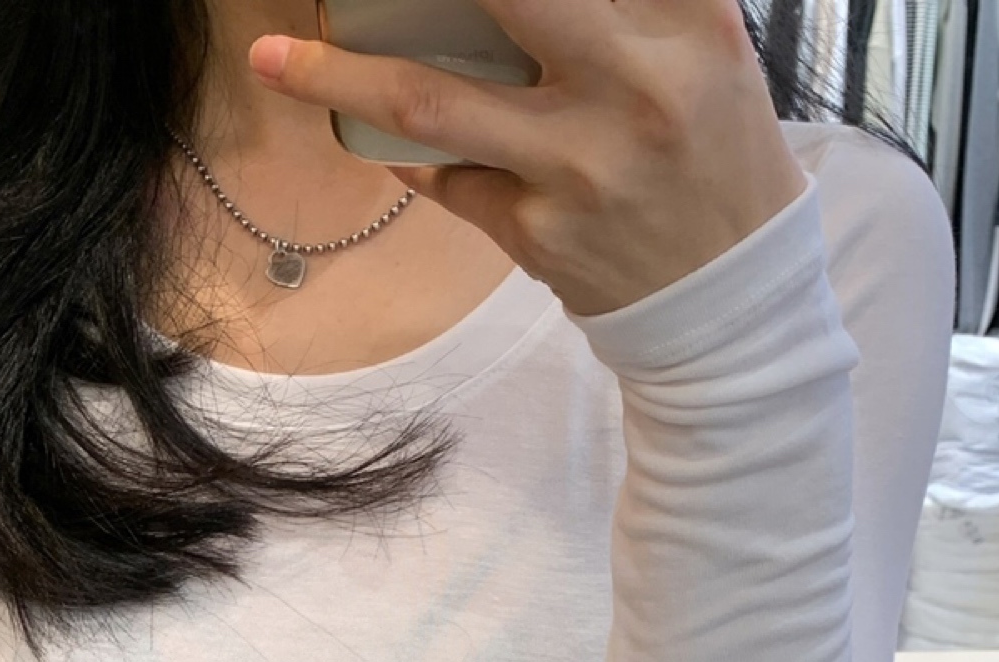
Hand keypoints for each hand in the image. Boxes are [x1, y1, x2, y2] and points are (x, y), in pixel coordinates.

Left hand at [246, 0, 805, 317]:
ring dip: (340, 73)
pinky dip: (401, 146)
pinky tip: (370, 123)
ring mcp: (577, 170)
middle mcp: (633, 89)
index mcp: (685, 27)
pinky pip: (444, 178)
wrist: (727, 295)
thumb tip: (503, 1)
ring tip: (271, 57)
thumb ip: (628, 0)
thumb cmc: (709, 147)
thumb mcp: (697, 45)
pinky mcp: (536, 236)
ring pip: (431, 104)